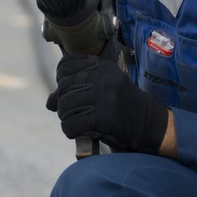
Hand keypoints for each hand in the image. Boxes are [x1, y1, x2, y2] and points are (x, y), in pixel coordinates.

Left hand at [46, 54, 168, 153]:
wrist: (148, 123)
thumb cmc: (121, 105)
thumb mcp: (102, 88)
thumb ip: (75, 89)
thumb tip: (49, 102)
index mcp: (101, 65)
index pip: (64, 66)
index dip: (62, 80)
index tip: (70, 90)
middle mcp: (101, 77)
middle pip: (62, 88)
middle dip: (64, 104)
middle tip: (77, 112)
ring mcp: (101, 97)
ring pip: (63, 107)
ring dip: (67, 118)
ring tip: (79, 121)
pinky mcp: (101, 118)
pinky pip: (70, 125)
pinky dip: (71, 131)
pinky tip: (80, 131)